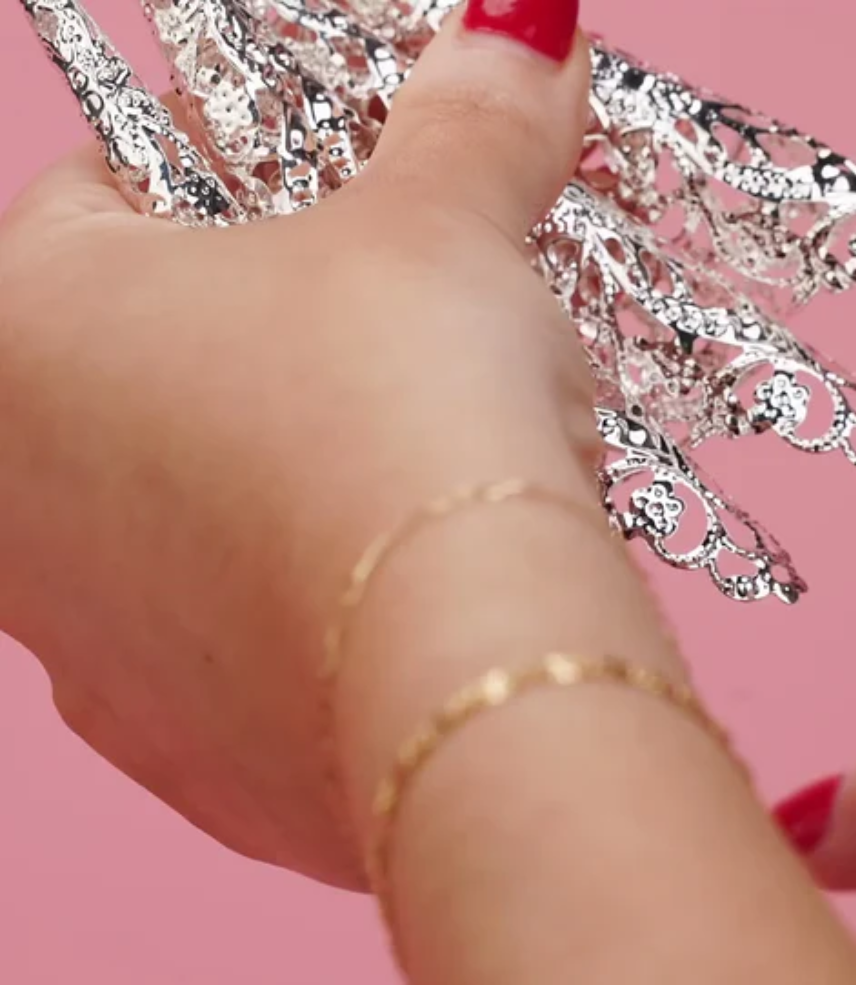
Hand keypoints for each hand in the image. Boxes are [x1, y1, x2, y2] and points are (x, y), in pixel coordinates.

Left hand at [0, 8, 598, 890]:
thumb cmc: (408, 426)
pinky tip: (407, 581)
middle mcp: (26, 521)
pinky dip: (324, 597)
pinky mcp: (208, 758)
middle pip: (155, 370)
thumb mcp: (441, 234)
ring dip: (296, 472)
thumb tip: (524, 25)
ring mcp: (108, 663)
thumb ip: (469, 119)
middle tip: (388, 318)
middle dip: (272, 328)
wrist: (473, 675)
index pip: (103, 199)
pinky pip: (254, 644)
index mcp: (24, 347)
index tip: (319, 175)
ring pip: (201, 519)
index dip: (223, 165)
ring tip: (415, 461)